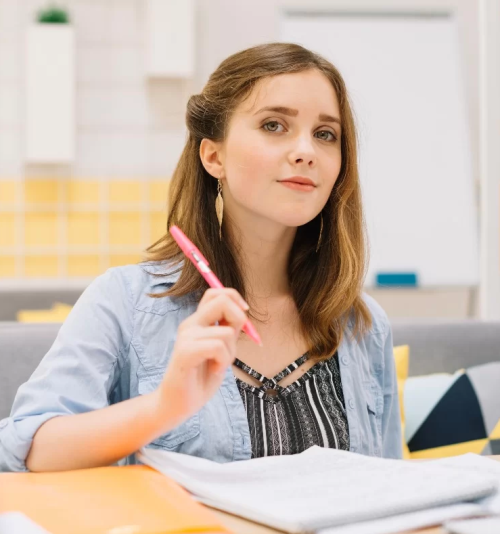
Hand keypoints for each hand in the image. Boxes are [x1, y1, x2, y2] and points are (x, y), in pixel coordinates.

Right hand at [154, 288, 249, 429]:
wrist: (178, 404)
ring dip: (230, 352)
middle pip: (221, 301)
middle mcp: (191, 324)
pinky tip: (213, 370)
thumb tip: (243, 313)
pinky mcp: (185, 351)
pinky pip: (217, 346)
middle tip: (235, 340)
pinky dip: (222, 361)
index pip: (216, 293)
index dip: (234, 298)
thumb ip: (228, 331)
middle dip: (239, 319)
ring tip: (218, 365)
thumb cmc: (201, 378)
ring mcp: (186, 336)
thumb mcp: (221, 349)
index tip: (244, 315)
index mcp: (198, 322)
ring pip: (226, 332)